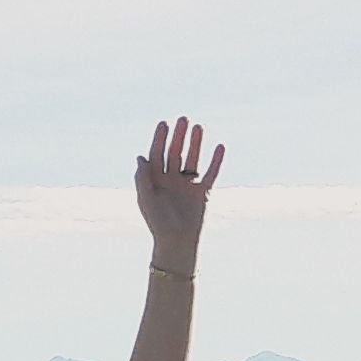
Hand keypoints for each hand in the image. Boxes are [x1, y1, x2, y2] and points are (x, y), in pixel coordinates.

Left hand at [134, 118, 223, 260]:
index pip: (156, 155)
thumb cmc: (157, 222)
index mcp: (154, 181)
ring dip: (195, 144)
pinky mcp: (202, 192)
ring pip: (192, 159)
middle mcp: (170, 180)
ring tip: (198, 127)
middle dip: (178, 137)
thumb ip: (143, 178)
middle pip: (174, 153)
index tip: (163, 124)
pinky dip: (215, 161)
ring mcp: (187, 185)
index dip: (159, 139)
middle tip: (182, 119)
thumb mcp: (146, 199)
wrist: (176, 241)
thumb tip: (141, 157)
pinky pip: (210, 173)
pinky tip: (219, 147)